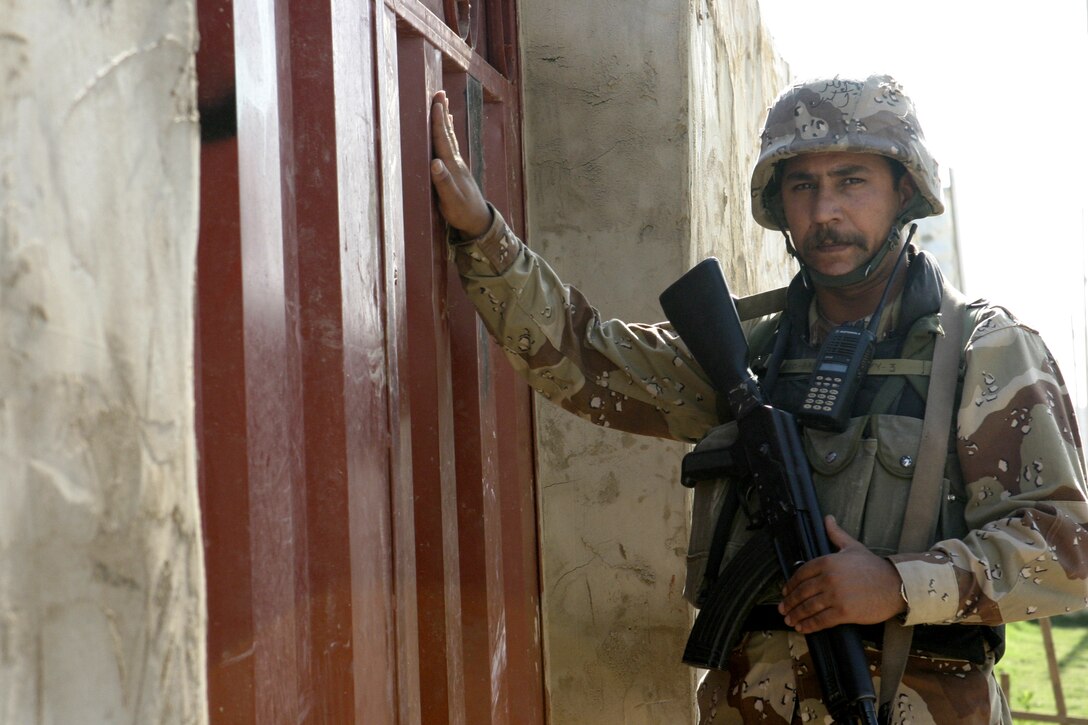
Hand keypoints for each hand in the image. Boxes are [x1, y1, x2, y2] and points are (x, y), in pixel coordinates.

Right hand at [429, 90, 491, 237]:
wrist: (478, 221)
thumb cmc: (462, 212)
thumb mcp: (450, 200)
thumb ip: (443, 182)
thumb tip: (435, 162)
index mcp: (452, 167)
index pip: (443, 140)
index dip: (438, 122)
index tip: (436, 103)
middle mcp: (456, 162)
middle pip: (448, 133)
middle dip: (443, 113)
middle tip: (440, 94)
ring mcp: (458, 166)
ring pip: (450, 138)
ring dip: (446, 121)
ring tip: (444, 106)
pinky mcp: (458, 171)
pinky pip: (451, 147)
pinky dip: (449, 135)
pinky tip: (448, 132)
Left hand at [777, 515, 906, 633]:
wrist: (896, 585)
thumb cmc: (874, 567)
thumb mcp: (853, 547)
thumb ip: (836, 534)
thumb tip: (827, 518)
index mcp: (827, 561)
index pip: (801, 573)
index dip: (790, 584)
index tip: (784, 592)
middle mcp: (828, 578)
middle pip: (801, 592)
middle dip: (789, 602)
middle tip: (782, 609)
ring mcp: (835, 595)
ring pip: (808, 607)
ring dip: (796, 615)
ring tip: (790, 620)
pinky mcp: (844, 612)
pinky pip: (821, 620)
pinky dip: (809, 625)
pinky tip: (803, 628)